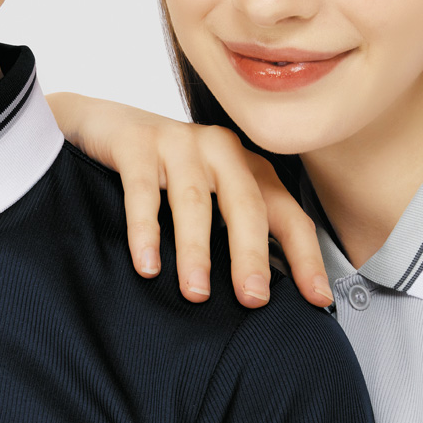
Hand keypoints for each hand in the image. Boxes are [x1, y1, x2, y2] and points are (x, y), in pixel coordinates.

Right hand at [48, 92, 332, 307]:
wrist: (105, 123)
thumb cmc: (165, 170)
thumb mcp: (209, 195)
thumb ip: (232, 230)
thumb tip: (257, 296)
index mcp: (248, 168)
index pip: (287, 215)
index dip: (305, 257)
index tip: (317, 298)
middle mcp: (221, 151)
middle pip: (246, 206)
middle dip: (251, 255)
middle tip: (252, 299)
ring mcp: (179, 143)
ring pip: (195, 202)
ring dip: (196, 251)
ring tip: (195, 292)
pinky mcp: (138, 143)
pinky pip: (143, 192)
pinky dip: (145, 230)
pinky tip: (147, 264)